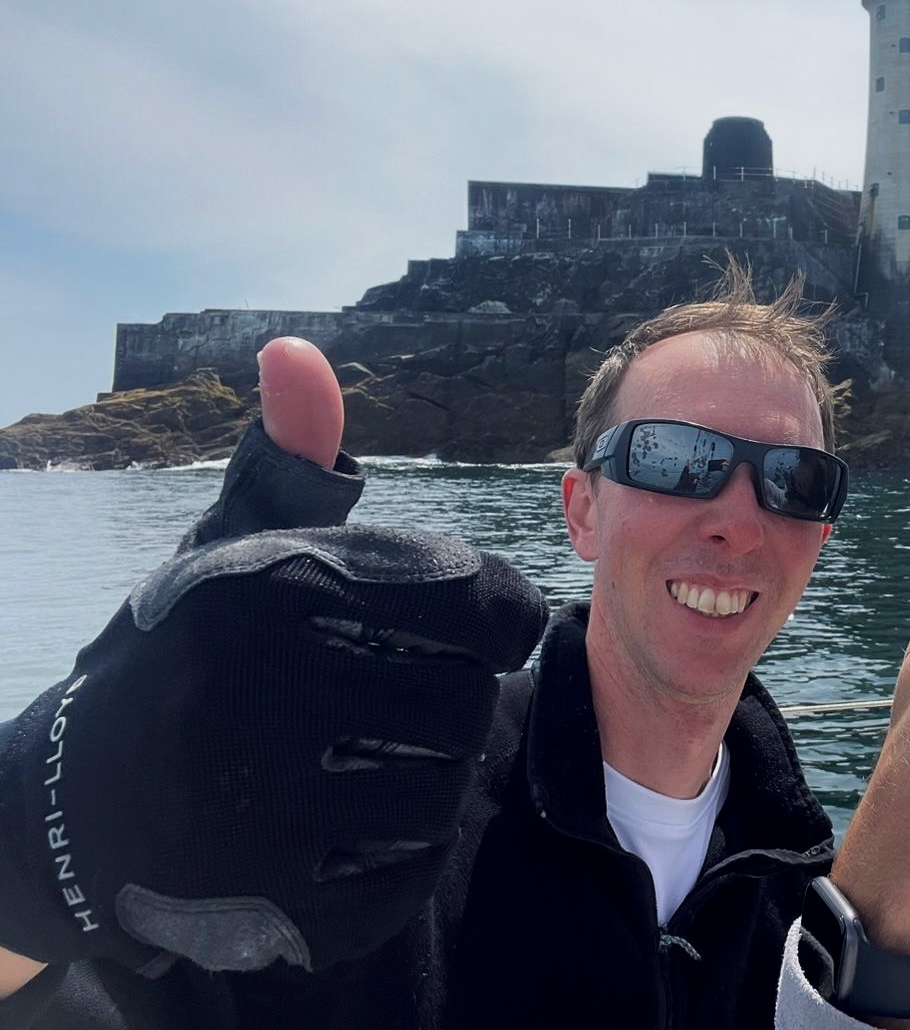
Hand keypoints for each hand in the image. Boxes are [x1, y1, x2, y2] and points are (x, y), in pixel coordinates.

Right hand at [0, 339, 547, 973]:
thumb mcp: (227, 546)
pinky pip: (408, 869)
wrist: (73, 800)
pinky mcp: (266, 900)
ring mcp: (258, 806)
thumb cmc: (188, 651)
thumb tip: (299, 351)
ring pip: (444, 784)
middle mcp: (260, 690)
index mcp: (271, 589)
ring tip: (367, 752)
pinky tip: (344, 822)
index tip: (473, 623)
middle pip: (467, 695)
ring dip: (428, 769)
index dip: (495, 613)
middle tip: (396, 694)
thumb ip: (289, 458)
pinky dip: (397, 849)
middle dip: (450, 692)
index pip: (478, 598)